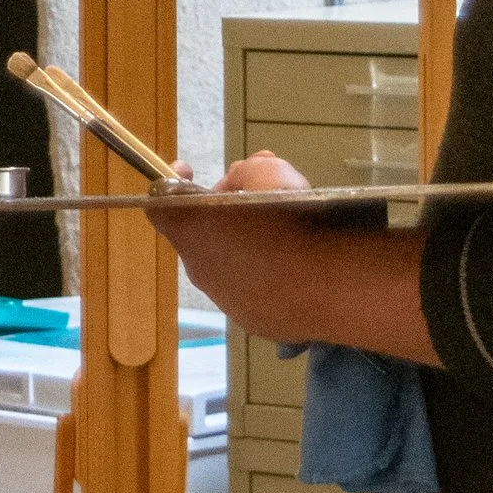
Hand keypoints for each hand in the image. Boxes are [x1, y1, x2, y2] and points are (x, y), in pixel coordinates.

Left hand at [147, 150, 440, 364]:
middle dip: (224, 211)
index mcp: (190, 230)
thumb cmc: (294, 221)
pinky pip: (253, 291)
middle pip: (201, 232)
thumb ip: (246, 172)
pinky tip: (298, 265)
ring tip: (287, 230)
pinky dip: (268, 276)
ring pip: (228, 264)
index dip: (174, 182)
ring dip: (248, 245)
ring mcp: (226, 302)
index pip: (158, 203)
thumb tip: (243, 179)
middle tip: (259, 196)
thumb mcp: (269, 173)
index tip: (192, 170)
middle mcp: (199, 269)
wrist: (333, 284)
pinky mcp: (255, 322)